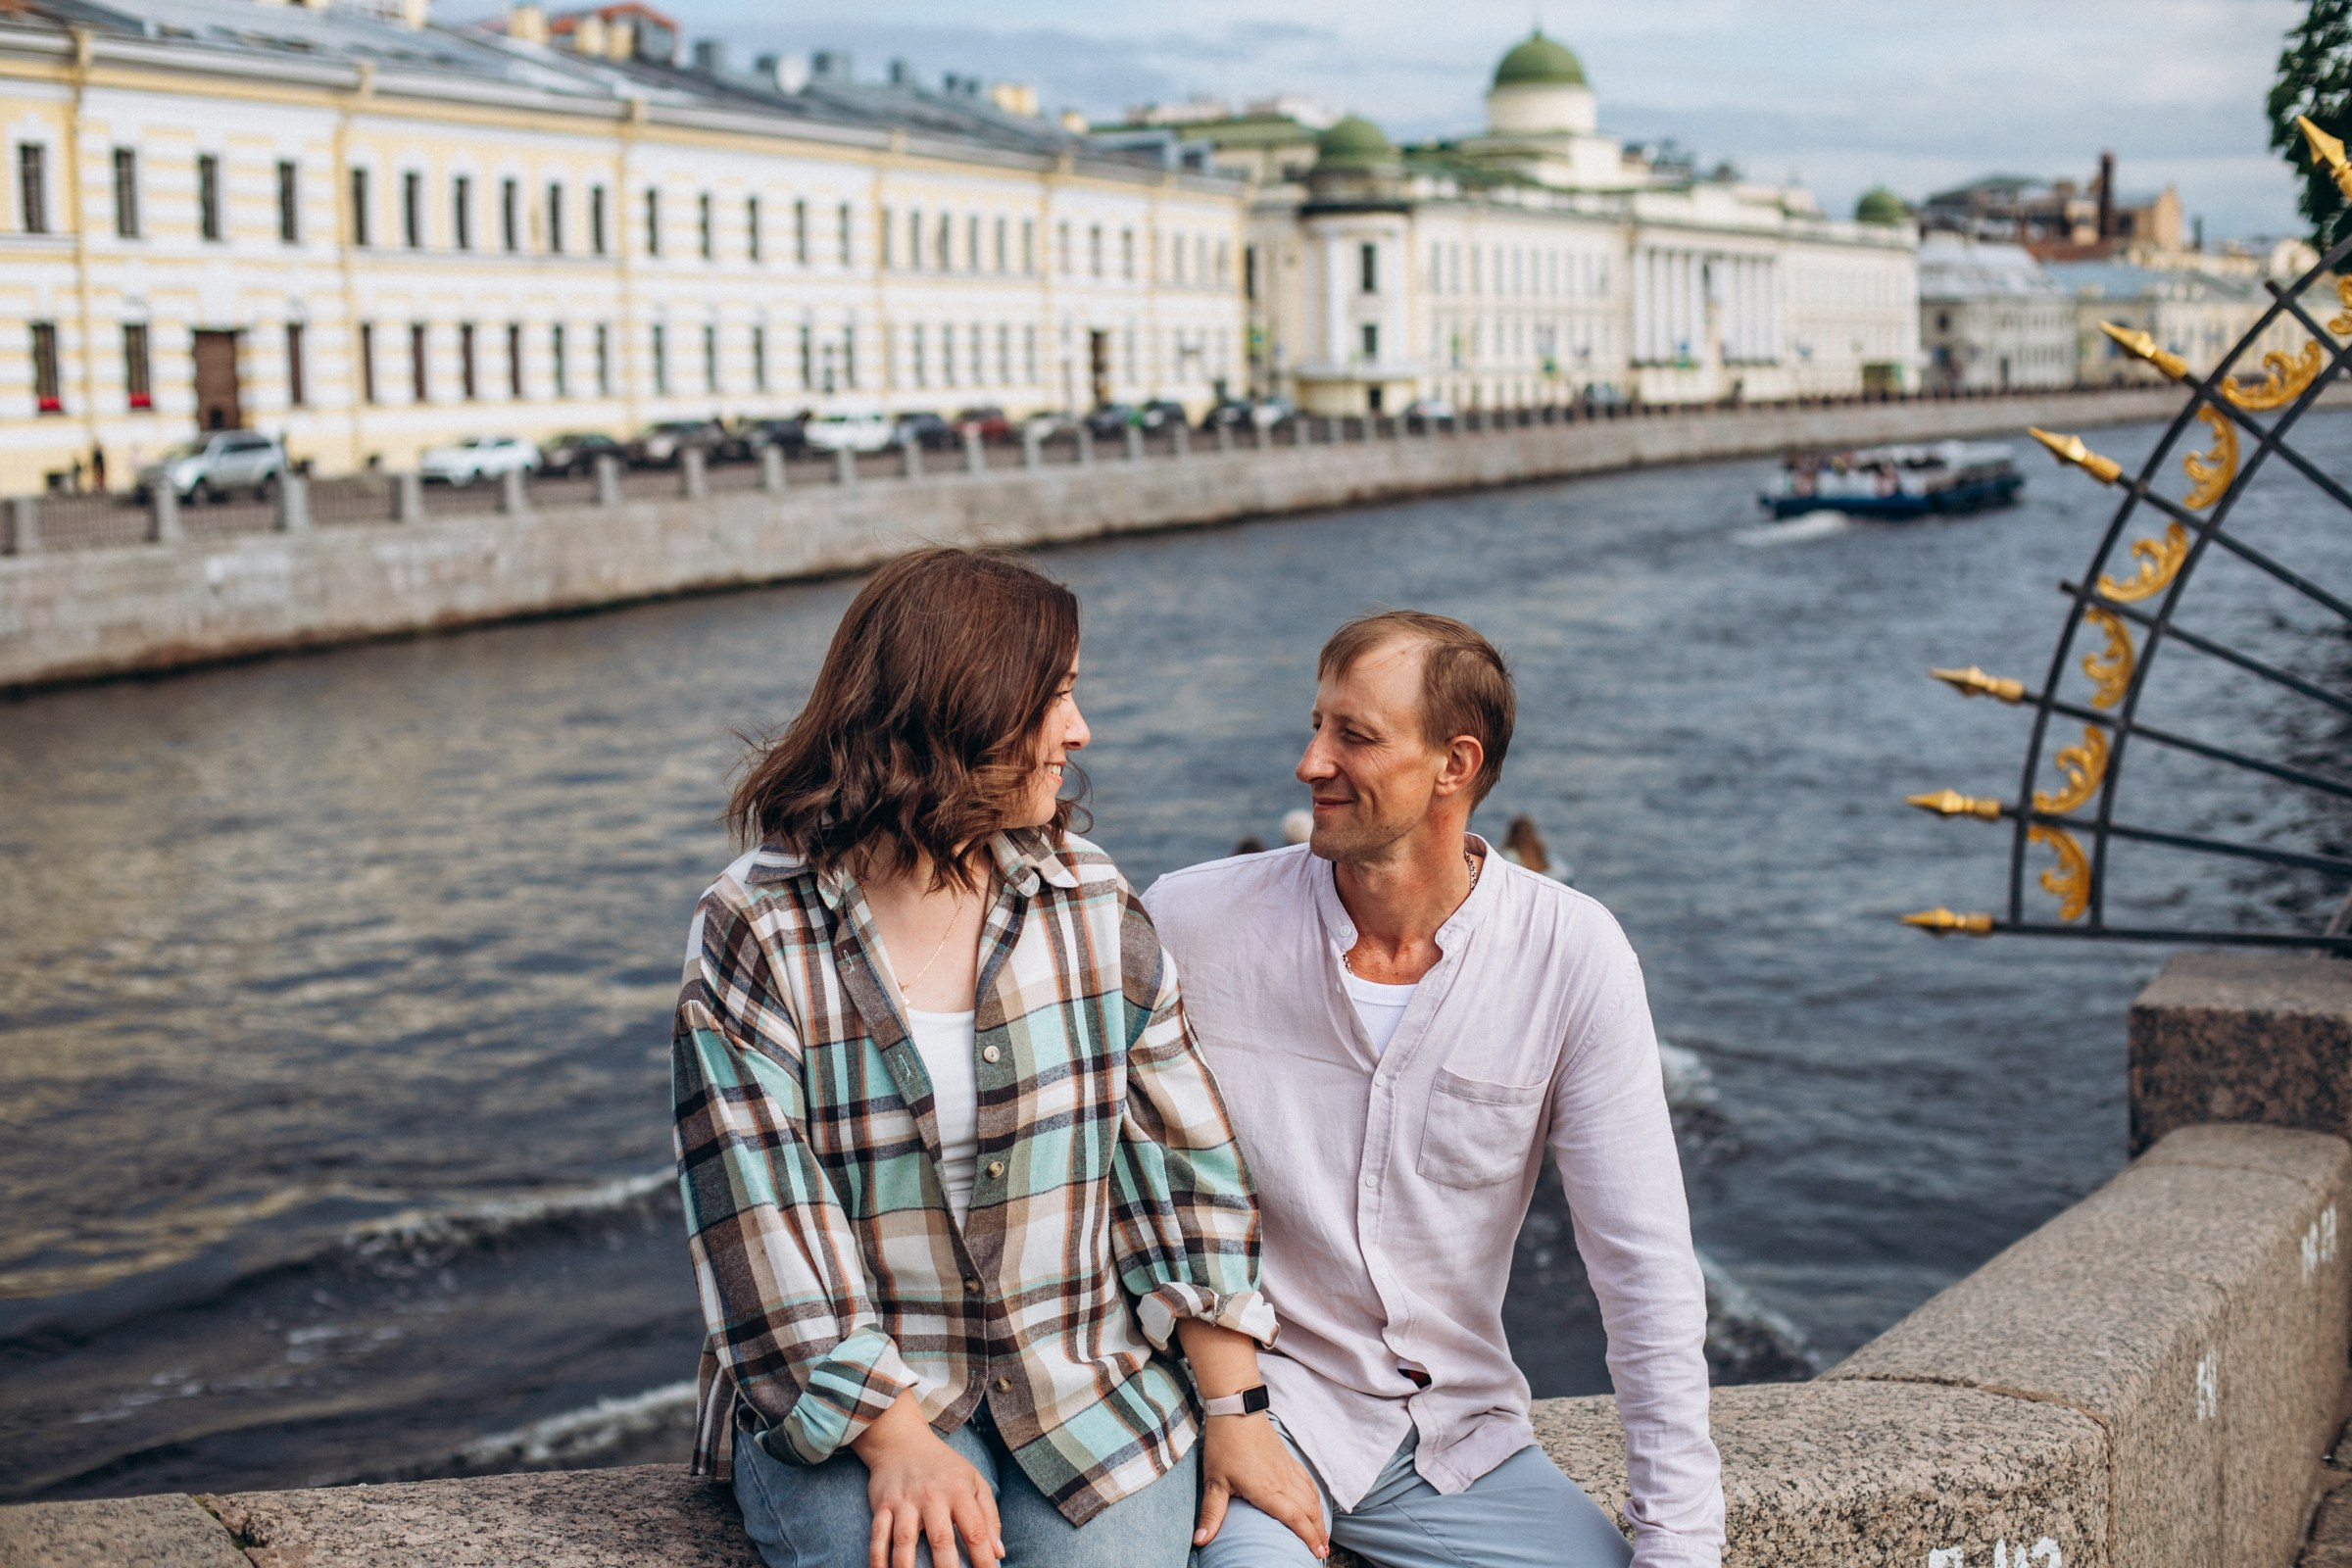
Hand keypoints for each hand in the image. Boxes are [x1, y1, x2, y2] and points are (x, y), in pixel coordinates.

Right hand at [852, 1396, 1001, 1567]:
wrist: (901, 1440)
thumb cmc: (944, 1467)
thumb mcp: (974, 1481)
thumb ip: (989, 1517)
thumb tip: (999, 1553)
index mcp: (959, 1491)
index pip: (976, 1531)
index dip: (984, 1559)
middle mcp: (932, 1497)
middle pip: (940, 1539)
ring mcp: (904, 1502)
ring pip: (905, 1541)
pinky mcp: (882, 1505)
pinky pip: (878, 1536)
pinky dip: (877, 1558)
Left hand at [1195, 1413, 1326, 1558]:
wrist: (1236, 1408)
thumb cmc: (1224, 1444)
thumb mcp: (1213, 1481)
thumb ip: (1212, 1513)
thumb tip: (1200, 1539)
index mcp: (1267, 1490)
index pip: (1295, 1519)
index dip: (1308, 1538)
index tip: (1317, 1553)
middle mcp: (1282, 1481)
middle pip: (1309, 1511)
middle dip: (1318, 1532)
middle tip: (1323, 1552)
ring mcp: (1287, 1468)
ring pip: (1311, 1496)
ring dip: (1320, 1516)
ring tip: (1323, 1534)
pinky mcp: (1287, 1458)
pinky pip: (1308, 1481)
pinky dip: (1315, 1496)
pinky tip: (1315, 1503)